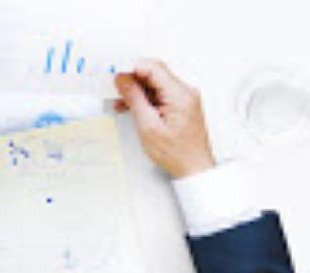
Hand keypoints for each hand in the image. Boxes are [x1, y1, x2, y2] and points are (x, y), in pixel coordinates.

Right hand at [115, 59, 214, 177]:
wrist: (193, 168)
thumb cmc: (177, 153)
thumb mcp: (148, 126)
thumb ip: (135, 98)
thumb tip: (123, 80)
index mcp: (180, 95)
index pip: (153, 68)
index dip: (132, 67)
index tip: (116, 73)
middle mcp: (185, 92)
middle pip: (155, 73)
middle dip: (133, 79)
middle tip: (116, 87)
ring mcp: (184, 98)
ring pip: (156, 83)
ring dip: (138, 90)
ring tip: (123, 102)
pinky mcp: (181, 104)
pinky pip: (160, 93)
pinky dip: (146, 98)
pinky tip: (134, 107)